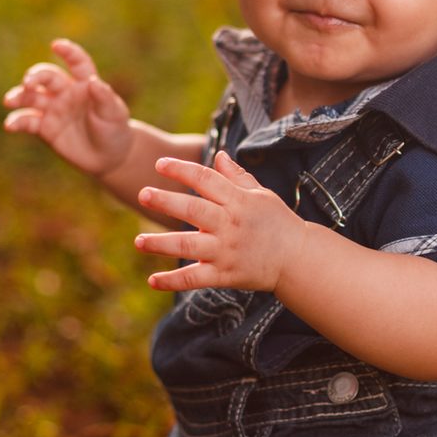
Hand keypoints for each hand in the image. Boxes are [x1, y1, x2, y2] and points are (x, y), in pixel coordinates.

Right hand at [3, 39, 132, 175]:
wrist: (107, 158)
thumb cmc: (114, 131)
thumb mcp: (114, 115)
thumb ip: (104, 98)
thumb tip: (94, 82)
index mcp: (85, 84)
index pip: (77, 63)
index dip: (68, 52)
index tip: (57, 45)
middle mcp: (66, 92)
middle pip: (47, 77)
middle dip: (35, 77)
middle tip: (27, 83)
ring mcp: (53, 109)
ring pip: (32, 97)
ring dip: (19, 96)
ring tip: (9, 101)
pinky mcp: (44, 127)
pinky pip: (27, 121)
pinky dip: (17, 121)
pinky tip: (10, 125)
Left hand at [135, 151, 308, 291]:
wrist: (298, 259)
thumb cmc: (277, 222)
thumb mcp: (262, 194)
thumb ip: (237, 177)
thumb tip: (218, 155)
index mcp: (238, 201)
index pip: (206, 180)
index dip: (182, 170)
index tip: (160, 163)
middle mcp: (230, 225)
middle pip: (193, 211)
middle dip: (166, 202)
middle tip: (142, 194)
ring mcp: (226, 252)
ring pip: (188, 246)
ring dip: (160, 244)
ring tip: (137, 241)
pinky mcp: (225, 275)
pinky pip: (195, 279)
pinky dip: (173, 281)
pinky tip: (152, 280)